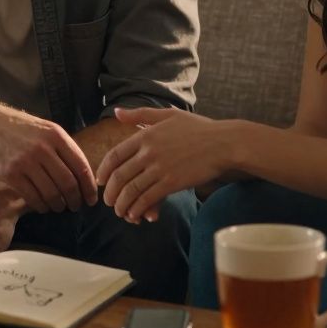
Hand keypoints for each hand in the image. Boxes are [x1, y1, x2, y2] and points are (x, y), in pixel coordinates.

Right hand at [0, 100, 96, 214]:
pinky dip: (41, 206)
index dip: (89, 187)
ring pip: (51, 193)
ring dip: (58, 205)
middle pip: (68, 183)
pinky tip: (43, 206)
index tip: (91, 199)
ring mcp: (25, 161)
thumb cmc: (19, 129)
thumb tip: (84, 174)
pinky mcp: (10, 173)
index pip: (81, 167)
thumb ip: (63, 148)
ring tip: (59, 207)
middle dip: (75, 200)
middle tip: (76, 207)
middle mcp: (43, 148)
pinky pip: (32, 197)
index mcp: (56, 135)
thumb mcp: (45, 129)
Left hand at [96, 107, 233, 222]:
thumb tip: (117, 112)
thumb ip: (141, 115)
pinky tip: (136, 215)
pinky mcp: (172, 182)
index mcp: (145, 135)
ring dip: (122, 205)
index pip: (114, 156)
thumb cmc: (199, 128)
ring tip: (121, 212)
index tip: (101, 181)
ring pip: (131, 191)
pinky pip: (147, 199)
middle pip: (119, 176)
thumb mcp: (168, 115)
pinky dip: (138, 209)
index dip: (104, 171)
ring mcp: (160, 168)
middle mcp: (149, 151)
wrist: (224, 143)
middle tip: (109, 202)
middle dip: (110, 193)